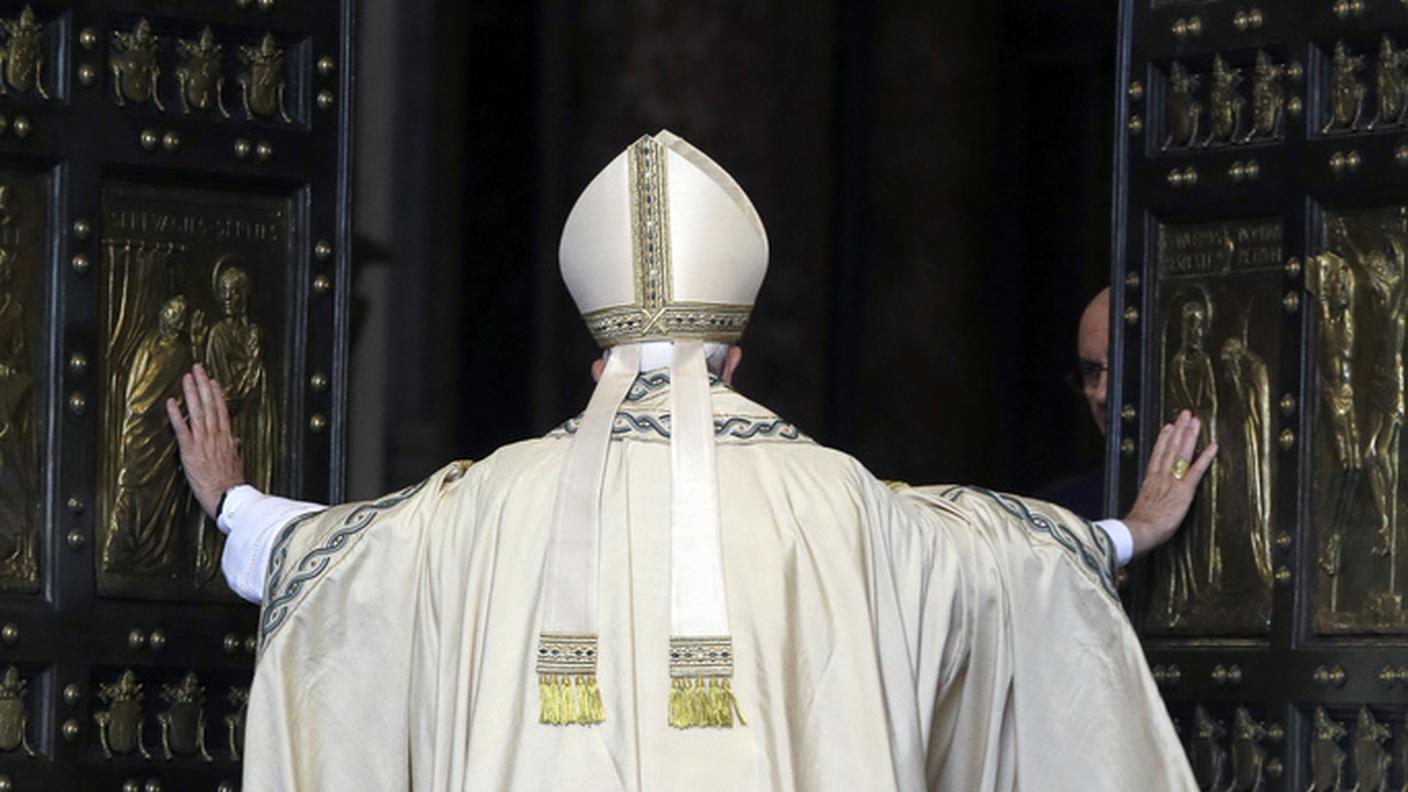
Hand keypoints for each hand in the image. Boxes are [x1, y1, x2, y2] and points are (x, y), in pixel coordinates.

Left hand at [166, 363, 245, 518]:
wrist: (227, 497)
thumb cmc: (232, 483)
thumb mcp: (237, 462)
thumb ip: (234, 448)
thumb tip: (235, 439)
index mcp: (227, 438)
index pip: (222, 410)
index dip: (216, 394)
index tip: (212, 381)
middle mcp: (215, 436)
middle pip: (209, 405)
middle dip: (203, 385)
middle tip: (197, 369)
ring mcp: (203, 442)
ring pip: (197, 412)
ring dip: (191, 394)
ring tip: (186, 378)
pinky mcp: (190, 452)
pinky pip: (182, 430)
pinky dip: (176, 415)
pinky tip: (171, 402)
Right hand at [1122, 410, 1216, 557]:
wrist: (1140, 530)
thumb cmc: (1139, 525)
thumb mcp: (1140, 509)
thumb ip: (1146, 501)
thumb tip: (1145, 504)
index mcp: (1150, 480)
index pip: (1157, 454)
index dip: (1164, 439)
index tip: (1169, 426)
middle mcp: (1161, 476)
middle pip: (1170, 448)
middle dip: (1179, 429)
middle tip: (1185, 414)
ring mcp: (1172, 481)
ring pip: (1181, 453)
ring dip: (1189, 436)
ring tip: (1196, 421)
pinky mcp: (1184, 490)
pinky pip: (1196, 471)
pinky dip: (1204, 457)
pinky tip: (1212, 447)